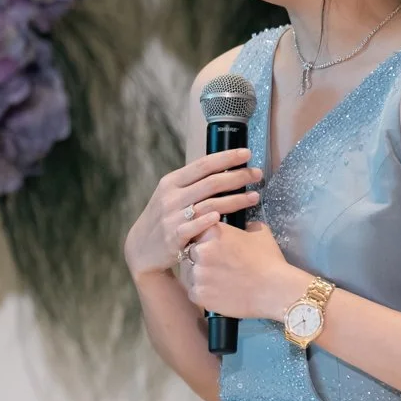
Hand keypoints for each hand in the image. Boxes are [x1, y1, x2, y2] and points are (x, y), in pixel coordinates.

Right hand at [125, 147, 262, 280]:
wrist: (141, 247)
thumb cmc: (164, 218)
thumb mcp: (170, 195)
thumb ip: (192, 183)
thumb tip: (223, 168)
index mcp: (171, 182)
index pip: (203, 164)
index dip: (226, 157)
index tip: (247, 153)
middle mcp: (171, 197)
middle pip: (211, 183)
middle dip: (238, 176)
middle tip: (258, 174)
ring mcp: (172, 217)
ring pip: (210, 204)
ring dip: (236, 200)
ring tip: (255, 197)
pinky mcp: (174, 237)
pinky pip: (195, 226)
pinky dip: (209, 220)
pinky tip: (223, 218)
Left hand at [181, 220, 312, 323]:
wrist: (276, 290)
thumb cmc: (269, 261)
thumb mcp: (260, 234)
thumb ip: (247, 226)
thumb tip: (245, 225)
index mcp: (211, 232)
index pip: (196, 233)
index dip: (203, 241)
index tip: (213, 249)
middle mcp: (200, 251)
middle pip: (189, 253)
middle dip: (199, 259)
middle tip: (216, 267)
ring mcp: (197, 274)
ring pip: (189, 273)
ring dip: (199, 276)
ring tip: (219, 281)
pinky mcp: (198, 294)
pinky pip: (194, 292)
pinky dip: (203, 294)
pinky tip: (218, 293)